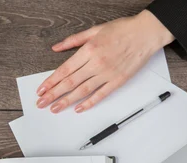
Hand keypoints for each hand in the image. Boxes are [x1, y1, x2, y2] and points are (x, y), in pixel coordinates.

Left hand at [36, 10, 174, 113]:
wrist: (146, 33)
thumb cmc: (123, 29)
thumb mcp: (94, 30)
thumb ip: (73, 40)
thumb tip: (56, 47)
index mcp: (89, 50)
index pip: (64, 70)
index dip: (51, 81)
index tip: (41, 90)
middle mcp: (96, 63)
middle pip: (70, 82)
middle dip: (53, 94)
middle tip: (42, 103)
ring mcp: (107, 74)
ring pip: (82, 91)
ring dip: (66, 101)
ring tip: (55, 108)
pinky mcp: (117, 81)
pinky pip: (100, 95)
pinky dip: (89, 103)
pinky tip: (78, 109)